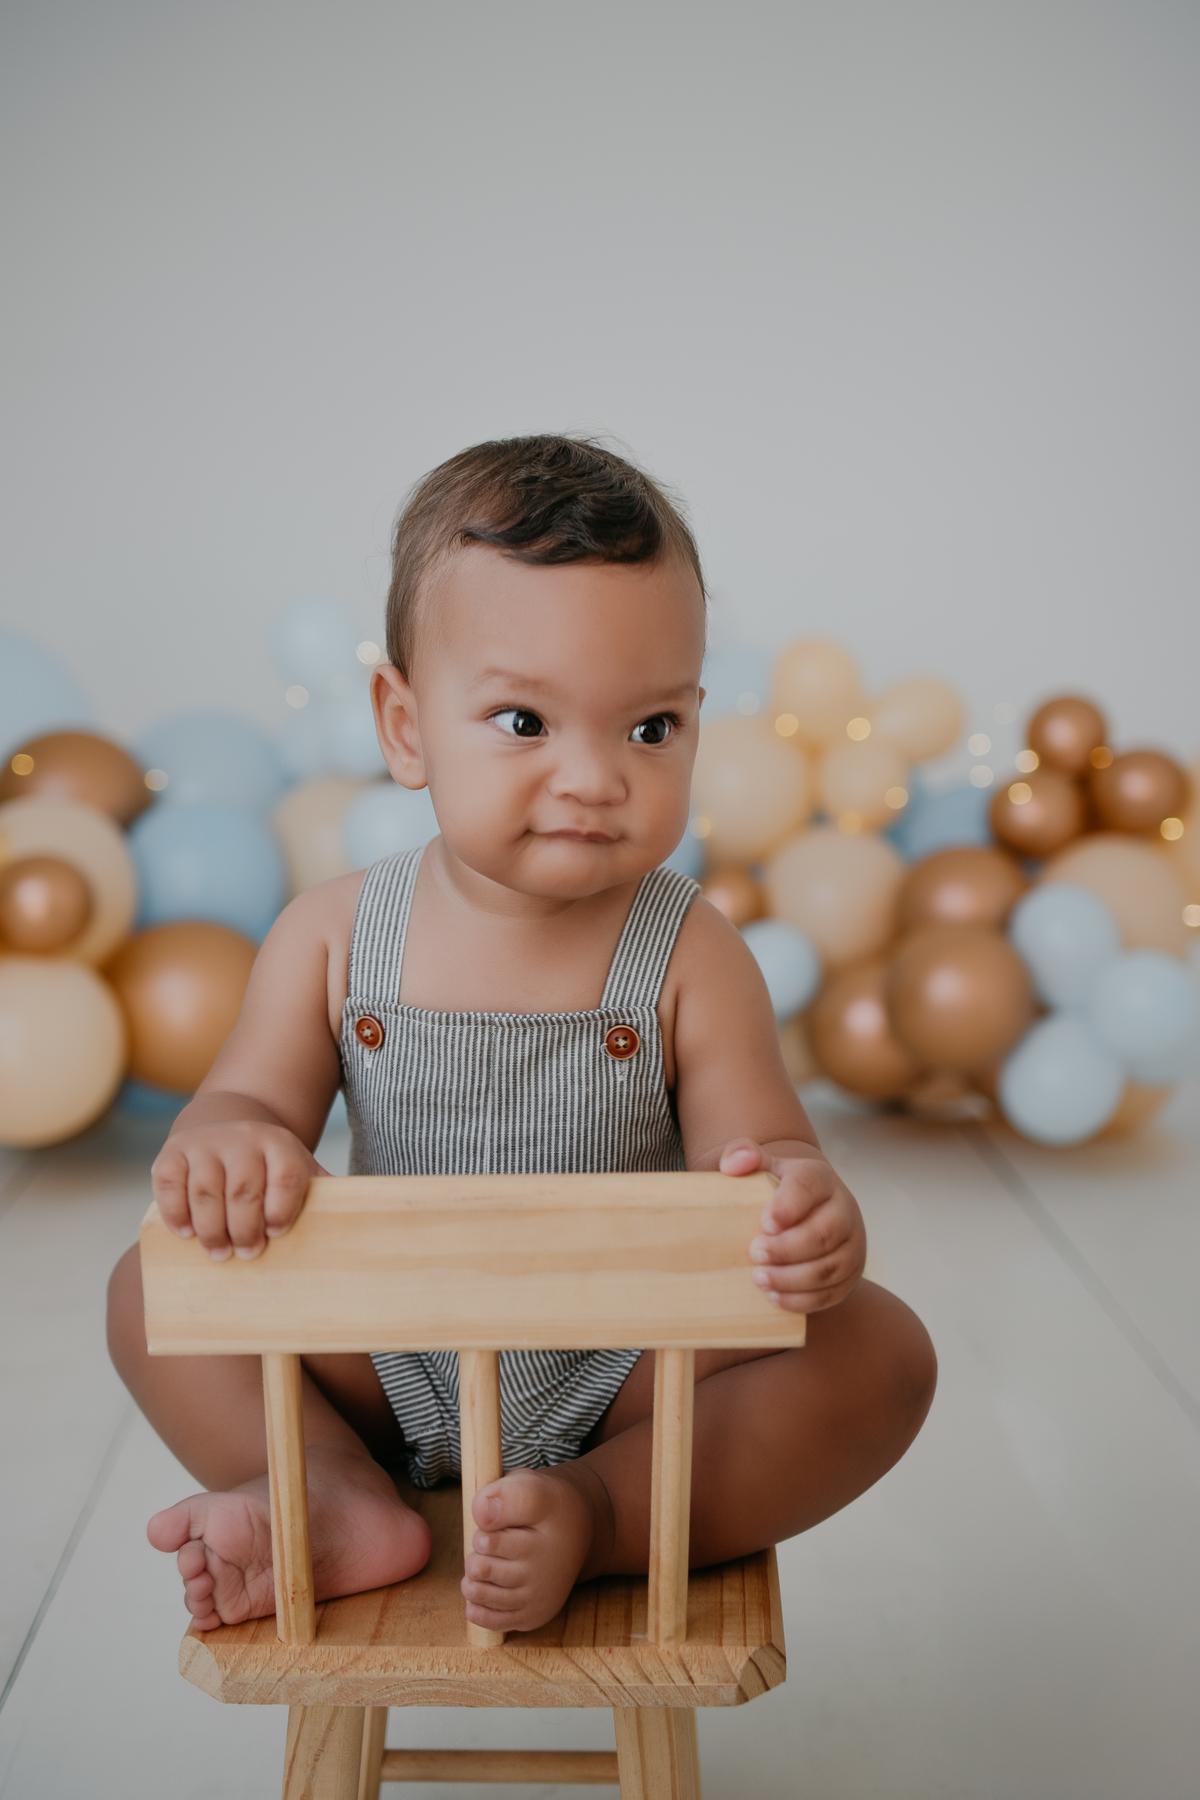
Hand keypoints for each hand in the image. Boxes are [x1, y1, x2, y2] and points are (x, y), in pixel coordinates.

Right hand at [151, 1120, 323, 1261]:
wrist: (224, 1121)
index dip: (283, 1208)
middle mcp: (242, 1140)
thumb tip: (357, 1224)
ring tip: (218, 1253)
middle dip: (245, 1228)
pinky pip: (169, 1184)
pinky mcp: (171, 1153)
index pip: (285, 1176)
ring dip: (211, 1228)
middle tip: (247, 1254)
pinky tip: (185, 1233)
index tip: (277, 1234)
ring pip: (205, 1190)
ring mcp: (204, 1145)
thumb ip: (322, 1191)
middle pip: (243, 1188)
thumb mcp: (297, 1166)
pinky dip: (175, 1212)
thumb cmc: (267, 1163)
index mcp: (279, 1145)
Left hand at [719, 1137, 865, 1313]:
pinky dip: (802, 1299)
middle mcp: (844, 1209)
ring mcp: (852, 1244)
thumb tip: (734, 1165)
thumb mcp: (762, 1168)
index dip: (788, 1206)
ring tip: (759, 1278)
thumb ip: (743, 1156)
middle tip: (754, 1254)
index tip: (764, 1224)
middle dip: (787, 1249)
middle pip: (825, 1233)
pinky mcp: (850, 1274)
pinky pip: (832, 1293)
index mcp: (820, 1179)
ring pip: (830, 1267)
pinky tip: (774, 1297)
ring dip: (792, 1278)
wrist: (806, 1213)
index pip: (810, 1186)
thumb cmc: (777, 1192)